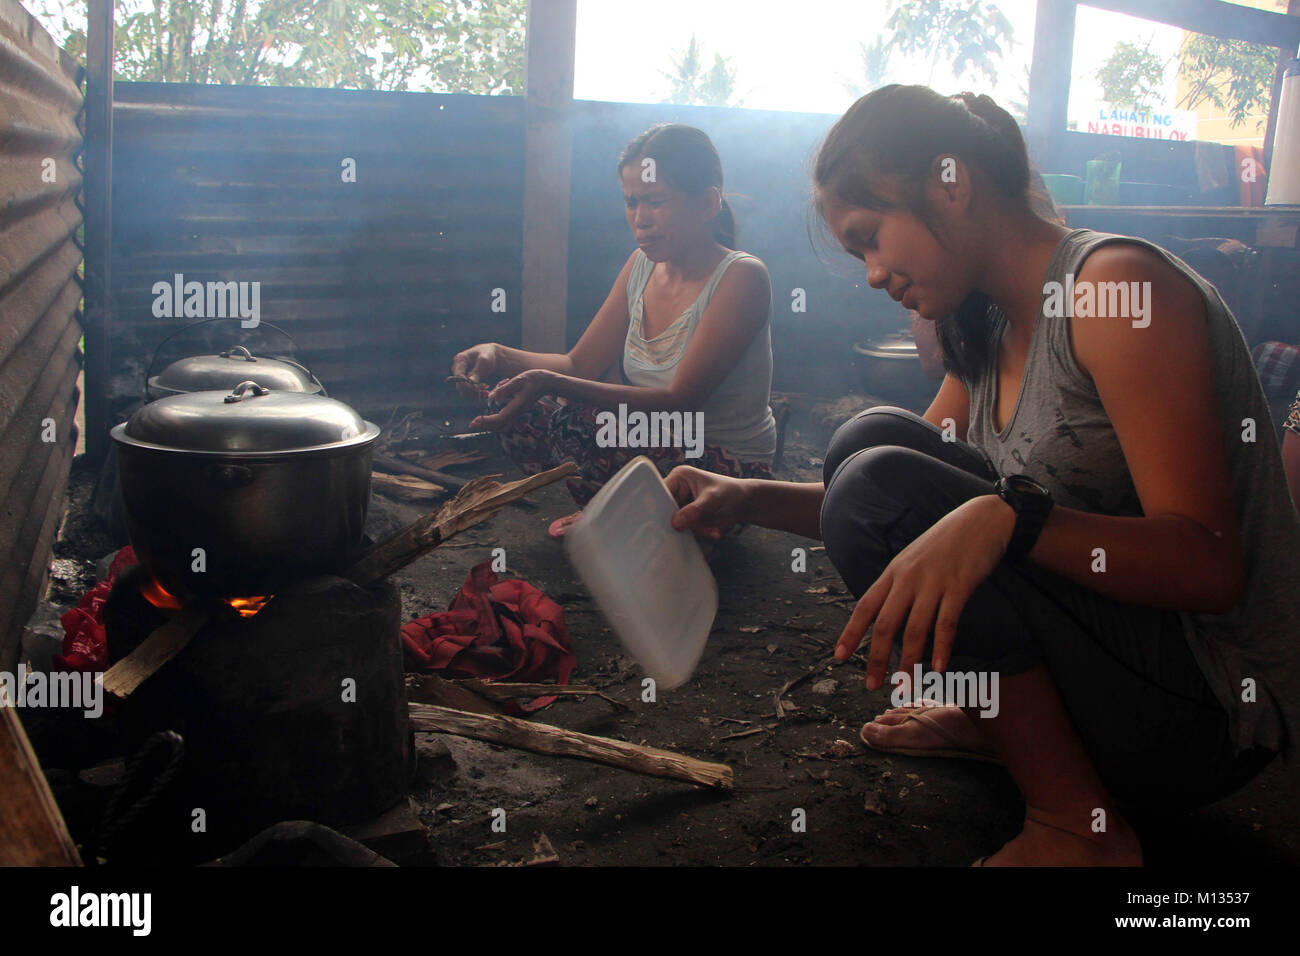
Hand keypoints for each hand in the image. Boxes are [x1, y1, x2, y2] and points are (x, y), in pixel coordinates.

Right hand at [450, 344, 498, 397]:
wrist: (490, 356)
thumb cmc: (487, 355)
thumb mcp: (484, 362)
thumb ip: (477, 372)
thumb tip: (471, 384)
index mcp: (460, 360)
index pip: (458, 375)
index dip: (465, 383)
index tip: (476, 388)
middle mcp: (457, 369)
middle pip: (460, 385)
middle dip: (472, 389)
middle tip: (485, 387)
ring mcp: (460, 376)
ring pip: (464, 391)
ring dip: (475, 393)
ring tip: (487, 389)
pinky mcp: (465, 382)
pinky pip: (468, 392)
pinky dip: (477, 394)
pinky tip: (486, 392)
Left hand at [471, 369, 554, 430]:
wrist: (547, 382)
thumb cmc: (533, 379)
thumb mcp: (518, 380)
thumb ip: (505, 389)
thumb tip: (492, 397)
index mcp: (517, 406)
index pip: (500, 418)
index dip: (486, 421)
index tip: (475, 420)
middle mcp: (517, 412)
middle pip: (500, 426)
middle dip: (485, 427)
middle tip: (472, 425)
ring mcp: (518, 412)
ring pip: (503, 425)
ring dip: (490, 426)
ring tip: (477, 422)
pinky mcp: (518, 410)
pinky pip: (505, 421)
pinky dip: (495, 422)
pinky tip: (487, 418)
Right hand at [665, 466, 750, 539]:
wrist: (747, 504)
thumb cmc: (732, 494)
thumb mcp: (713, 500)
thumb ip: (694, 511)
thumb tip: (675, 523)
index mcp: (679, 477)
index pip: (660, 494)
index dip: (660, 509)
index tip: (668, 522)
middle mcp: (678, 490)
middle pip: (667, 512)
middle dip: (685, 523)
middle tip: (702, 526)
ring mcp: (683, 505)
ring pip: (678, 524)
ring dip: (696, 530)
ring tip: (714, 528)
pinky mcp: (689, 517)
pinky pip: (688, 530)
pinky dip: (701, 533)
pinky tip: (715, 530)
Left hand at [833, 495, 1015, 690]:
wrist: (982, 519)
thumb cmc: (947, 542)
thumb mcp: (914, 558)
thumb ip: (901, 583)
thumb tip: (888, 611)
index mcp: (894, 571)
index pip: (865, 606)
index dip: (851, 633)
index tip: (839, 656)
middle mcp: (909, 578)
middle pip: (886, 624)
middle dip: (877, 657)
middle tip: (872, 685)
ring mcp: (934, 582)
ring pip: (915, 629)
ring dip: (909, 661)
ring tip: (906, 685)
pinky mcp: (959, 586)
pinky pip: (947, 623)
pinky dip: (941, 648)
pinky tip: (938, 668)